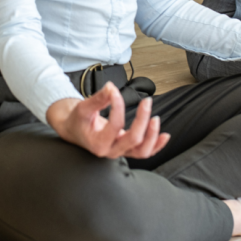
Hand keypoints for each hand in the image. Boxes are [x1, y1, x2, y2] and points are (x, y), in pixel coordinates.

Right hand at [46, 83, 169, 159]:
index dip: (118, 106)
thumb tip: (112, 87)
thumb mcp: (83, 108)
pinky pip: (145, 152)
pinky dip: (157, 145)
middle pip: (133, 139)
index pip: (115, 124)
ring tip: (155, 118)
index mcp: (98, 143)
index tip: (114, 91)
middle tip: (147, 101)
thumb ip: (98, 99)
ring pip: (142, 151)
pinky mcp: (126, 150)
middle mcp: (110, 151)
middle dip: (143, 119)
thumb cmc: (78, 121)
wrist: (75, 131)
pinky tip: (165, 135)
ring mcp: (120, 152)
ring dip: (152, 135)